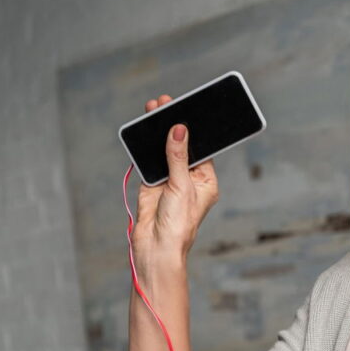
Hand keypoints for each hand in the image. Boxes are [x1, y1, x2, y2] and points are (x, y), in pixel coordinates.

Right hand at [131, 95, 219, 258]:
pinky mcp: (151, 183)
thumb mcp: (181, 186)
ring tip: (153, 109)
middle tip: (167, 103)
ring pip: (164, 150)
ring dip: (158, 132)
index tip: (189, 110)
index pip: (202, 149)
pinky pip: (149, 159)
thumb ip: (178, 157)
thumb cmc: (179, 224)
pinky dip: (146, 146)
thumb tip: (179, 130)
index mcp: (206, 181)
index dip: (194, 131)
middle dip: (174, 126)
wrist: (156, 248)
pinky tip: (143, 129)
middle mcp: (189, 179)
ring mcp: (169, 180)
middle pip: (181, 146)